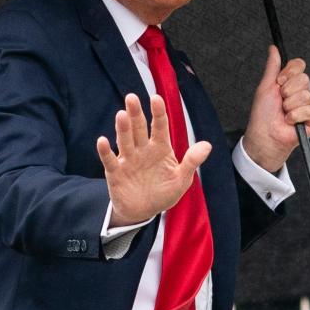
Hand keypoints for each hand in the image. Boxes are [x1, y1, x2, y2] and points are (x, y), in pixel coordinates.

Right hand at [97, 93, 210, 226]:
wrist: (144, 212)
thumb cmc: (164, 193)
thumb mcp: (181, 179)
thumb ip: (192, 162)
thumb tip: (207, 145)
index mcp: (160, 148)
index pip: (159, 126)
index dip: (158, 113)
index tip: (156, 98)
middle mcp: (142, 149)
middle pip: (139, 128)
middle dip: (135, 113)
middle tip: (132, 98)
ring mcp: (128, 160)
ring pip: (125, 141)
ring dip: (123, 129)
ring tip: (121, 115)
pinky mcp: (115, 172)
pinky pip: (110, 160)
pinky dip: (105, 151)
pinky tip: (102, 141)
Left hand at [242, 45, 309, 172]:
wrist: (264, 135)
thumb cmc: (263, 113)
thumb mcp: (266, 86)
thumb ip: (272, 67)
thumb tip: (273, 48)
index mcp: (289, 82)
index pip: (299, 66)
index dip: (290, 72)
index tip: (279, 81)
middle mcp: (300, 92)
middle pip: (304, 79)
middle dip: (288, 91)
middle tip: (280, 101)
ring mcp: (307, 105)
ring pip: (306, 95)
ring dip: (290, 106)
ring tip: (283, 114)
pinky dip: (296, 116)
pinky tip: (289, 122)